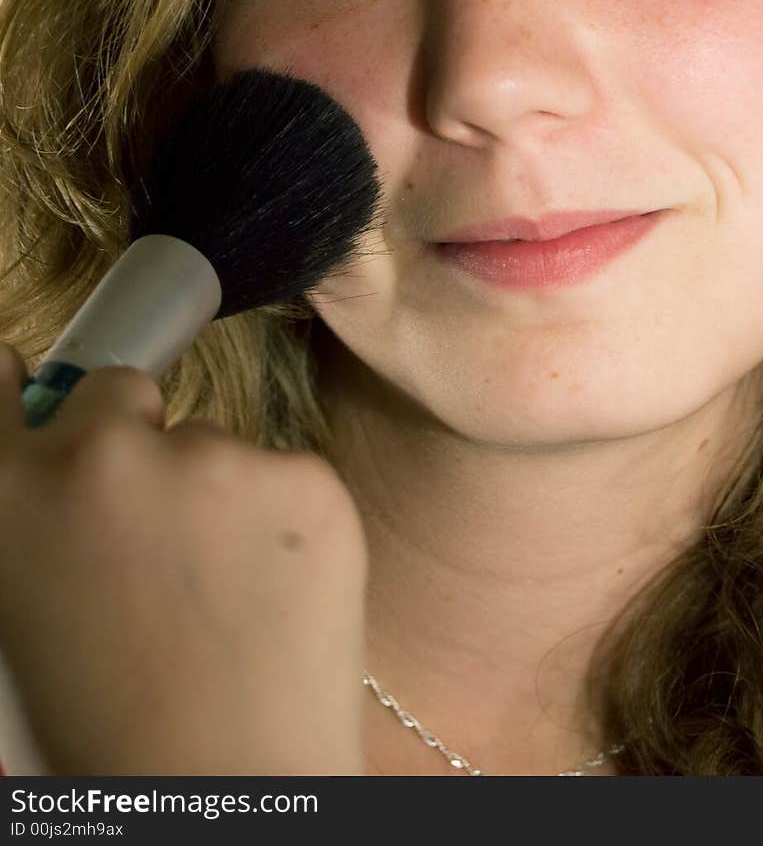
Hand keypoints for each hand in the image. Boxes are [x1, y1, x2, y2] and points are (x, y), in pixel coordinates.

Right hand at [0, 342, 366, 774]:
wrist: (224, 800)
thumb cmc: (106, 736)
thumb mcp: (26, 625)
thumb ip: (36, 526)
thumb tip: (55, 475)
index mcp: (13, 496)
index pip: (1, 387)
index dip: (30, 394)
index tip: (44, 391)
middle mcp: (106, 455)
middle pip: (122, 392)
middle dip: (137, 444)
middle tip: (161, 533)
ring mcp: (214, 458)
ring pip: (214, 447)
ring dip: (218, 497)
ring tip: (225, 600)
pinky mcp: (306, 478)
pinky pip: (287, 479)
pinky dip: (287, 526)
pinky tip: (278, 602)